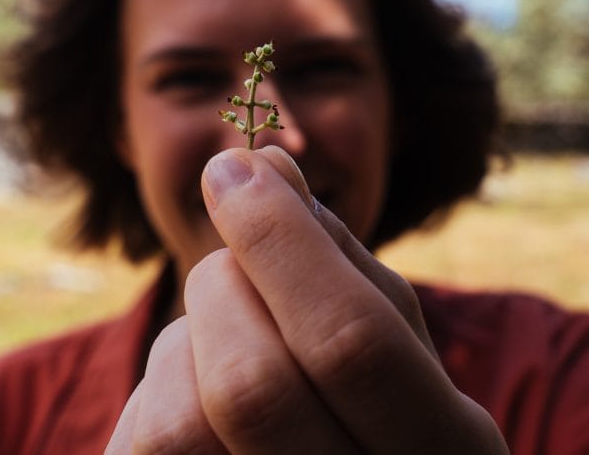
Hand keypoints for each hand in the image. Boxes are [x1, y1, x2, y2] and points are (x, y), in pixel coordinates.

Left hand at [106, 146, 507, 453]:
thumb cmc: (376, 412)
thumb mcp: (398, 345)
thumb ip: (340, 260)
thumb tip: (263, 162)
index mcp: (446, 451)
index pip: (350, 344)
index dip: (281, 243)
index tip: (232, 169)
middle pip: (249, 387)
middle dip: (225, 290)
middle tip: (233, 265)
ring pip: (177, 422)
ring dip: (187, 349)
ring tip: (226, 355)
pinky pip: (141, 447)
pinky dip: (158, 397)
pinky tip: (204, 414)